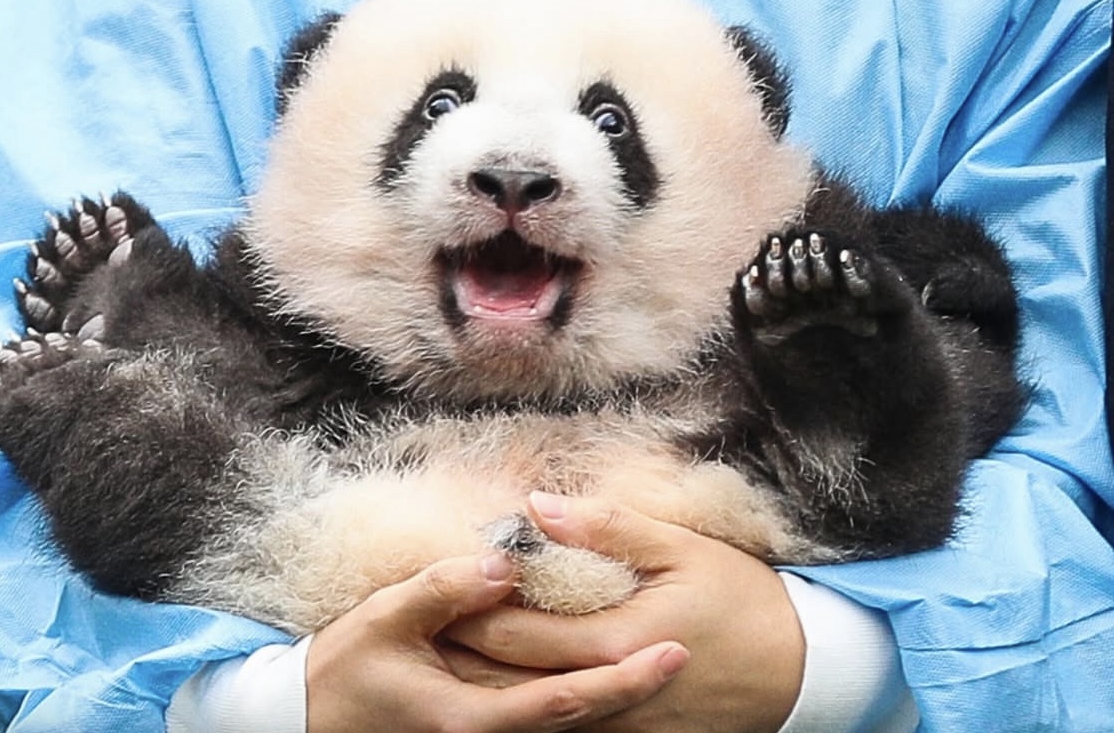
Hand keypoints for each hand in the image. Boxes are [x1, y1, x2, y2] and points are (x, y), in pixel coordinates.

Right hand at [304, 551, 689, 732]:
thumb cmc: (344, 671)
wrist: (309, 722)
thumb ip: (445, 590)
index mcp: (471, 720)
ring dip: (614, 693)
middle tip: (689, 651)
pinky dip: (577, 697)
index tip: (675, 651)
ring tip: (659, 655)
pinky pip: (542, 720)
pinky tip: (600, 669)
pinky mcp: (478, 732)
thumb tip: (505, 563)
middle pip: (581, 720)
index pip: (568, 700)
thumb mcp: (386, 619)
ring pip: (567, 723)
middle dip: (637, 688)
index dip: (625, 679)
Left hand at [443, 493, 805, 732]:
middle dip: (461, 649)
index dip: (468, 609)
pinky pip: (563, 728)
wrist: (798, 670)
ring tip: (441, 650)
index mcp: (616, 638)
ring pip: (527, 710)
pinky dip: (522, 703)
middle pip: (510, 677)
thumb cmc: (740, 597)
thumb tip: (536, 507)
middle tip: (419, 621)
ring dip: (482, 681)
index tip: (432, 582)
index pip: (517, 630)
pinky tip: (498, 678)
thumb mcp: (680, 547)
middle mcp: (607, 691)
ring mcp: (618, 724)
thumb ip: (605, 528)